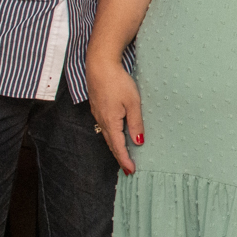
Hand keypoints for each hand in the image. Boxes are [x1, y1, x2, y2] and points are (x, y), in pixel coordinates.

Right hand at [86, 56, 143, 173]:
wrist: (100, 65)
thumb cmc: (118, 82)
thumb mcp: (133, 103)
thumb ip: (135, 123)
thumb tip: (138, 141)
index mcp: (111, 122)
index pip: (118, 147)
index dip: (125, 159)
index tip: (131, 170)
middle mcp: (102, 120)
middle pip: (111, 144)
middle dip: (119, 157)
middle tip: (128, 168)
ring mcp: (98, 114)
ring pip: (107, 135)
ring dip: (115, 147)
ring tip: (124, 155)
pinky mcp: (98, 107)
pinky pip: (105, 126)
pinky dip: (112, 136)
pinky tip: (117, 135)